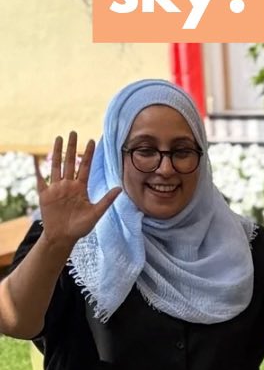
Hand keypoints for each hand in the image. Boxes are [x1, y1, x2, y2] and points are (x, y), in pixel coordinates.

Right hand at [39, 134, 120, 249]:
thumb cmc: (80, 227)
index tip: (91, 140)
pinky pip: (41, 180)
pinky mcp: (45, 195)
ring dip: (56, 151)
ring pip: (56, 166)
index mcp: (80, 188)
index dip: (88, 154)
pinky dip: (38, 170)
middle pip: (70, 161)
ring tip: (58, 137)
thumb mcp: (96, 213)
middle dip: (71, 147)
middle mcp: (68, 185)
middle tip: (73, 132)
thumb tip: (120, 188)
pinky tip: (36, 159)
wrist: (63, 238)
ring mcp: (56, 188)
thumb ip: (106, 200)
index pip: (85, 167)